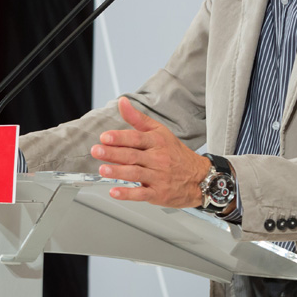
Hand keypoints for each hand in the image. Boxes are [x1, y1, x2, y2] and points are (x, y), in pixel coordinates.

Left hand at [89, 97, 211, 206]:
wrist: (198, 177)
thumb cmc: (175, 153)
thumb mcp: (159, 131)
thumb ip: (137, 118)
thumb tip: (122, 102)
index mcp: (157, 142)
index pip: (136, 138)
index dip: (120, 137)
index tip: (105, 137)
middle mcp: (158, 159)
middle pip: (133, 155)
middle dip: (113, 153)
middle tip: (97, 151)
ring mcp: (158, 177)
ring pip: (136, 173)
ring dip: (118, 172)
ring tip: (103, 169)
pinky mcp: (158, 193)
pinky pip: (142, 194)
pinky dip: (128, 194)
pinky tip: (115, 192)